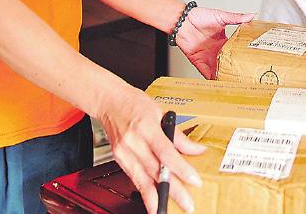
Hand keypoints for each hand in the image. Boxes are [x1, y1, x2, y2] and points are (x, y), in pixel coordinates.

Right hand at [97, 83, 204, 213]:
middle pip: (155, 171)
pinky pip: (134, 178)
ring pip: (142, 180)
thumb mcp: (160, 112)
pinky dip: (145, 192)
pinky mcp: (119, 160)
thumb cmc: (134, 103)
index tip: (194, 180)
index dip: (181, 169)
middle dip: (172, 190)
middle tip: (187, 204)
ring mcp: (124, 152)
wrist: (109, 101)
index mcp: (146, 127)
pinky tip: (153, 202)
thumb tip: (196, 150)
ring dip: (156, 198)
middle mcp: (133, 142)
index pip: (166, 152)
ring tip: (167, 210)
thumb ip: (178, 135)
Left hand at [176, 7, 253, 78]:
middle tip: (246, 78)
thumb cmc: (199, 16)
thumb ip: (235, 18)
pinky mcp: (199, 62)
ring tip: (236, 85)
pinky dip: (213, 80)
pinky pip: (206, 74)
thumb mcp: (220, 16)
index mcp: (223, 41)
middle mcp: (216, 51)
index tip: (252, 63)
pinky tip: (219, 85)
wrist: (183, 21)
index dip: (243, 57)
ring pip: (219, 71)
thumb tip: (250, 16)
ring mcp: (208, 58)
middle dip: (236, 71)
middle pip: (228, 64)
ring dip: (226, 77)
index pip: (236, 52)